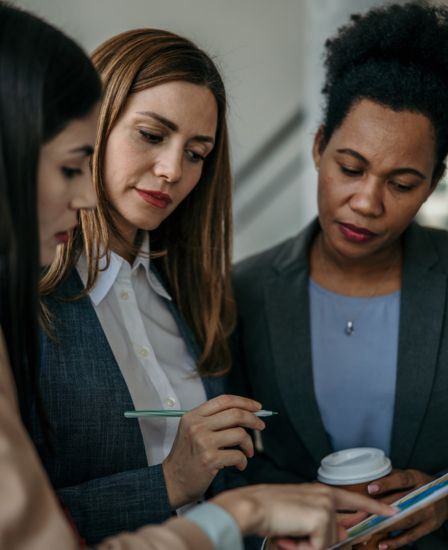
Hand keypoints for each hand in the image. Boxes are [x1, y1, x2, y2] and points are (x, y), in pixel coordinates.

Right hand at [162, 394, 264, 507]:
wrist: (171, 482)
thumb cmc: (187, 457)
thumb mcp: (192, 430)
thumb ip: (213, 420)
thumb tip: (245, 413)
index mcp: (193, 415)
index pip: (224, 400)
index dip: (244, 401)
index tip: (257, 407)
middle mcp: (197, 426)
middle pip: (235, 414)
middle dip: (253, 419)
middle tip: (261, 426)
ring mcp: (203, 442)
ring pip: (240, 434)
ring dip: (249, 444)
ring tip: (247, 452)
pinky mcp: (209, 459)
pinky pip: (238, 455)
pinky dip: (243, 460)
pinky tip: (239, 465)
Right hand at [213, 484, 396, 549]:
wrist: (251, 507)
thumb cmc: (269, 511)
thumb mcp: (298, 514)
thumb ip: (321, 522)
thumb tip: (342, 533)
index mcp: (320, 491)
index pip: (354, 498)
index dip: (375, 505)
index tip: (392, 510)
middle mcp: (326, 495)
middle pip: (337, 533)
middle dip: (314, 544)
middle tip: (290, 536)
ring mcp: (325, 505)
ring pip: (325, 543)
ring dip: (304, 546)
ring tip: (285, 534)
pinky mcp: (320, 517)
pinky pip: (318, 548)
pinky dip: (300, 549)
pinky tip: (287, 537)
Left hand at [366, 469, 447, 548]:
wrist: (445, 497)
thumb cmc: (421, 484)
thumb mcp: (409, 475)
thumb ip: (392, 476)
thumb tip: (368, 478)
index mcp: (416, 478)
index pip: (401, 480)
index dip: (386, 484)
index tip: (370, 489)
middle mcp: (424, 496)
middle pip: (401, 503)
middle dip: (380, 509)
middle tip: (362, 514)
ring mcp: (428, 513)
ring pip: (404, 521)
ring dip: (385, 526)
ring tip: (368, 529)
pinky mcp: (429, 527)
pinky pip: (410, 536)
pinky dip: (396, 541)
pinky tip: (382, 544)